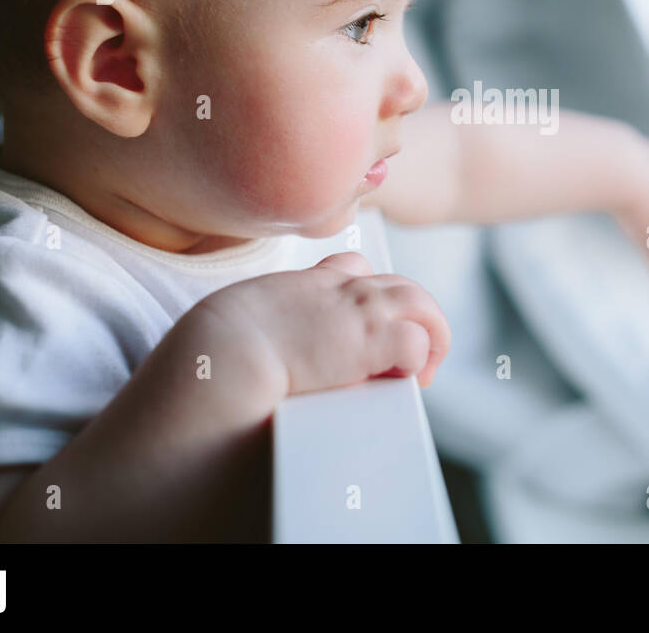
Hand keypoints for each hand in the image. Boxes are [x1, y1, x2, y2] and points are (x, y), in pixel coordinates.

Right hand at [195, 252, 450, 394]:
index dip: (370, 295)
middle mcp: (341, 289)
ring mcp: (359, 311)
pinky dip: (421, 360)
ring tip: (426, 370)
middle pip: (399, 286)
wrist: (222, 352)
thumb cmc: (216, 345)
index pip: (355, 268)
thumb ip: (256, 321)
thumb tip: (240, 349)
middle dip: (415, 316)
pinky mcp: (370, 342)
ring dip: (432, 334)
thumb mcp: (237, 316)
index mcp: (309, 283)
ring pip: (420, 304)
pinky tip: (408, 380)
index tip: (368, 324)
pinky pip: (416, 343)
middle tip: (413, 356)